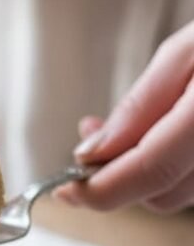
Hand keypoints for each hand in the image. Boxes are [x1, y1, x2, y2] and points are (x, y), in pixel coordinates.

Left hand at [57, 21, 193, 211]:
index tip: (64, 187)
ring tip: (123, 130)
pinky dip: (172, 167)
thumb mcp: (188, 50)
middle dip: (118, 176)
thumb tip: (91, 153)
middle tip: (90, 133)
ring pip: (181, 193)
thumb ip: (141, 106)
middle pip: (162, 195)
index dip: (100, 189)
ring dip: (143, 173)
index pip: (150, 172)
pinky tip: (162, 134)